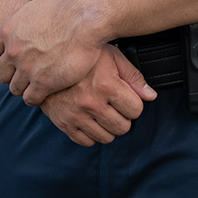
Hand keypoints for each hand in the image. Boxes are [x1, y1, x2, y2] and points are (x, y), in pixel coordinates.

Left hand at [0, 0, 99, 104]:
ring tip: (35, 87)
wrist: (85, 21)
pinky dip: (36, 98)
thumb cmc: (68, 8)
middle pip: (1, 74)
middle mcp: (13, 51)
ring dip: (24, 88)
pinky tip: (45, 93)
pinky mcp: (43, 83)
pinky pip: (30, 98)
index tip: (11, 61)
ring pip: (14, 88)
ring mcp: (26, 68)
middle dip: (11, 76)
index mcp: (8, 32)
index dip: (0, 59)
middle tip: (24, 76)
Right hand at [39, 45, 156, 145]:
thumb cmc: (82, 56)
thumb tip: (151, 96)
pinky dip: (91, 133)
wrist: (46, 60)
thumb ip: (133, 76)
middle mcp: (90, 102)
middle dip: (123, 116)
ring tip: (101, 110)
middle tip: (114, 104)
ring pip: (107, 137)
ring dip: (108, 126)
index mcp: (105, 84)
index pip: (136, 110)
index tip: (125, 96)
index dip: (133, 103)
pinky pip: (87, 141)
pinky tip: (89, 118)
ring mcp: (76, 115)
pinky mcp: (64, 123)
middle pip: (123, 127)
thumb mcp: (111, 56)